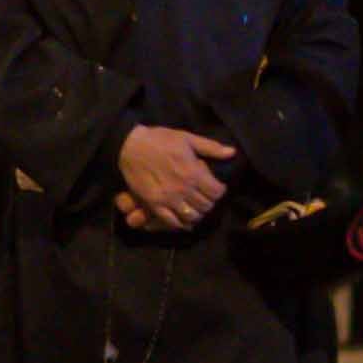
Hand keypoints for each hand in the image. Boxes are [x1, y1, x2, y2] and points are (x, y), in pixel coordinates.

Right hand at [115, 124, 238, 231]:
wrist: (131, 147)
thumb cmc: (160, 139)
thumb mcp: (188, 138)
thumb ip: (211, 147)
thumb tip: (232, 153)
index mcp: (194, 172)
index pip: (216, 192)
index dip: (220, 191)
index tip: (216, 187)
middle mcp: (183, 189)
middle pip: (206, 206)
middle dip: (209, 202)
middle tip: (206, 197)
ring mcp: (168, 199)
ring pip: (191, 216)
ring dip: (197, 213)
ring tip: (195, 207)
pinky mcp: (154, 205)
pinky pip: (171, 221)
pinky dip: (180, 224)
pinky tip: (183, 219)